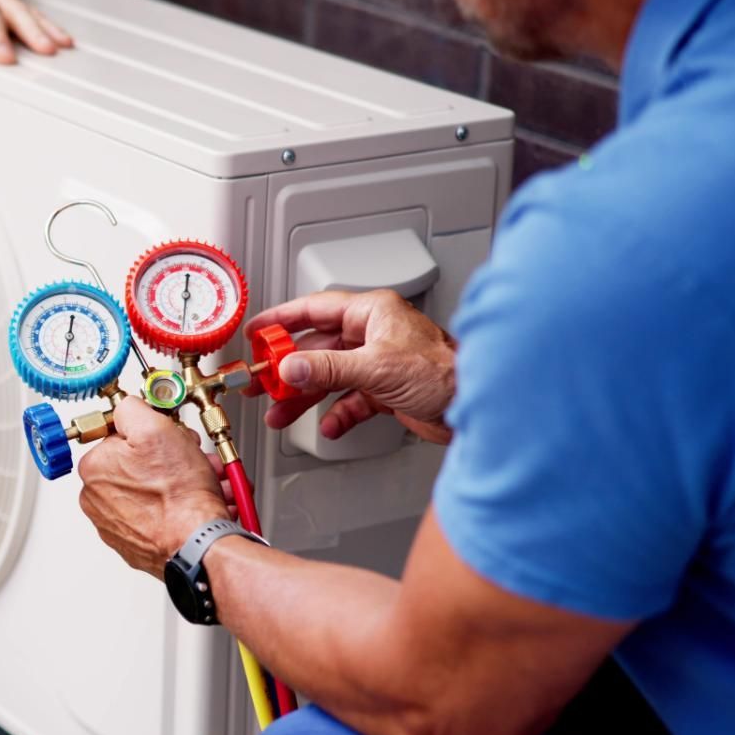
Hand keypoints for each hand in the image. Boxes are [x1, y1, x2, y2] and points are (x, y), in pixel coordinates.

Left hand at [77, 397, 231, 578]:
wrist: (198, 543)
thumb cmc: (178, 496)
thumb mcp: (155, 430)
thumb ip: (132, 409)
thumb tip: (127, 406)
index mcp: (94, 469)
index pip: (122, 437)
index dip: (155, 434)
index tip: (171, 439)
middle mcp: (98, 499)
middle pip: (140, 465)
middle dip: (173, 459)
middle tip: (194, 461)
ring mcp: (116, 525)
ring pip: (153, 490)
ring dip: (182, 482)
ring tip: (206, 484)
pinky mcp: (136, 543)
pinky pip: (159, 516)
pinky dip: (179, 508)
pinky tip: (200, 504)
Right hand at [246, 289, 457, 443]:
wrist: (477, 405)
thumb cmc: (446, 372)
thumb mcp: (375, 367)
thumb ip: (327, 367)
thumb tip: (290, 368)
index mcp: (372, 313)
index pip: (314, 309)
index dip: (281, 320)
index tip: (257, 332)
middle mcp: (374, 334)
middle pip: (317, 347)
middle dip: (288, 368)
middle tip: (262, 381)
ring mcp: (379, 363)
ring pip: (329, 376)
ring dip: (306, 396)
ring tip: (282, 411)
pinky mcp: (386, 390)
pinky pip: (350, 400)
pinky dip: (337, 414)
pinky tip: (330, 425)